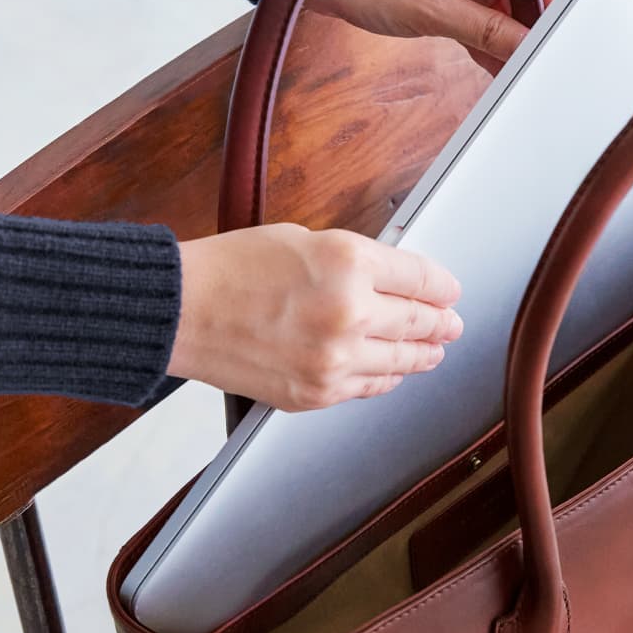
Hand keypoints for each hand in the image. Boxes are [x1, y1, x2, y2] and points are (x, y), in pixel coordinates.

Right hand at [168, 224, 462, 410]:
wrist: (180, 311)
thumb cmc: (230, 269)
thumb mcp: (305, 240)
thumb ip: (356, 260)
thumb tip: (394, 278)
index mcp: (348, 263)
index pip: (420, 278)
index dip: (443, 286)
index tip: (450, 291)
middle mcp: (349, 313)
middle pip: (418, 322)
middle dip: (442, 323)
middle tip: (452, 324)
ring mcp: (335, 359)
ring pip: (401, 360)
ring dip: (425, 354)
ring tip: (434, 349)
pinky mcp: (317, 392)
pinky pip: (370, 387)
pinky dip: (388, 377)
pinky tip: (396, 371)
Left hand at [307, 0, 563, 73]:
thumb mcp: (435, 10)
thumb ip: (487, 31)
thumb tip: (525, 47)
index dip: (555, 10)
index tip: (565, 46)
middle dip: (532, 34)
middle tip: (543, 71)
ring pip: (502, 14)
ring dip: (508, 45)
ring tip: (522, 77)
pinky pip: (480, 23)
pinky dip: (487, 46)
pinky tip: (497, 71)